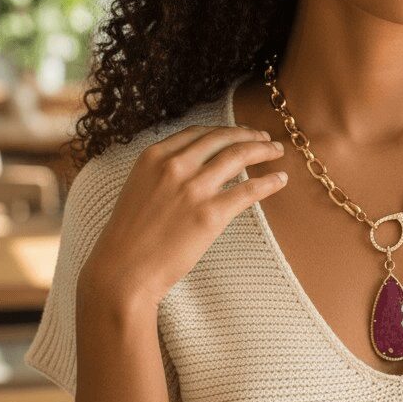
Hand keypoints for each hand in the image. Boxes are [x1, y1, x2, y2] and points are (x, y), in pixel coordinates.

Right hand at [80, 124, 287, 307]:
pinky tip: (280, 180)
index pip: (199, 133)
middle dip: (249, 135)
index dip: (225, 130)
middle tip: (266, 139)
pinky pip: (248, 190)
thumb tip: (194, 164)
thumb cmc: (129, 236)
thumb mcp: (139, 187)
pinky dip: (269, 182)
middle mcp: (175, 166)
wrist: (123, 271)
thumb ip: (163, 171)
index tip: (240, 133)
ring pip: (239, 156)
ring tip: (277, 152)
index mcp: (155, 156)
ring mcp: (193, 189)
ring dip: (264, 150)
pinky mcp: (210, 215)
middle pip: (222, 138)